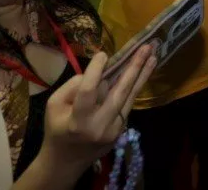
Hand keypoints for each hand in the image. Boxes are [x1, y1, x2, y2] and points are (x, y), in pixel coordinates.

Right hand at [38, 45, 155, 169]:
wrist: (66, 161)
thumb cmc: (57, 129)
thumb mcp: (54, 105)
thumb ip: (73, 86)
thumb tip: (98, 73)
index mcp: (77, 122)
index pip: (88, 92)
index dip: (95, 71)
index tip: (103, 54)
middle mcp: (99, 126)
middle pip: (119, 93)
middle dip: (133, 68)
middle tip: (145, 48)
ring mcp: (113, 131)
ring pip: (129, 98)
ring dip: (142, 75)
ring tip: (153, 56)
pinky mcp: (121, 131)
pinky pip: (127, 104)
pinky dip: (134, 87)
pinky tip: (144, 71)